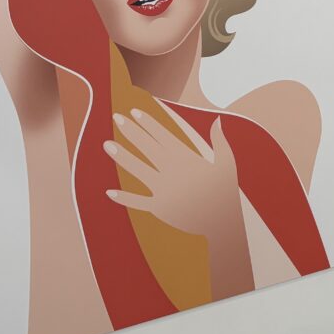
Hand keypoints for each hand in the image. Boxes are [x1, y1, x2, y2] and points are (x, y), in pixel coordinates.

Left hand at [103, 108, 241, 241]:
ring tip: (107, 144)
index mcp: (187, 159)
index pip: (163, 136)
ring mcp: (164, 190)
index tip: (134, 111)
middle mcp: (172, 172)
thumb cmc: (225, 190)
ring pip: (138, 170)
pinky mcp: (160, 208)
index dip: (148, 123)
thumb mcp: (227, 163)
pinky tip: (110, 192)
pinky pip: (139, 202)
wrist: (222, 221)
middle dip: (132, 131)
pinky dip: (124, 198)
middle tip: (117, 118)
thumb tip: (217, 119)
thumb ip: (220, 140)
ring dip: (122, 156)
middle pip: (147, 147)